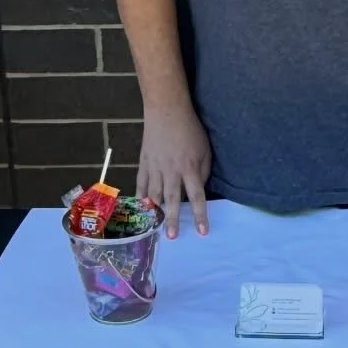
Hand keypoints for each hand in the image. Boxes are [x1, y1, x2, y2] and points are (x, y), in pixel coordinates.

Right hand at [137, 104, 211, 237]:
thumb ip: (203, 172)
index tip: (203, 231)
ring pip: (154, 193)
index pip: (197, 196)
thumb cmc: (190, 130)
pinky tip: (142, 206)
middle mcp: (172, 170)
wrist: (166, 110)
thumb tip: (198, 190)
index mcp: (189, 167)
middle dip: (173, 219)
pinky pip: (141, 183)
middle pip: (172, 199)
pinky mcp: (144, 162)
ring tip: (156, 223)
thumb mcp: (205, 150)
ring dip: (156, 210)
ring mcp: (155, 167)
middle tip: (172, 237)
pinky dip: (141, 196)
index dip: (200, 215)